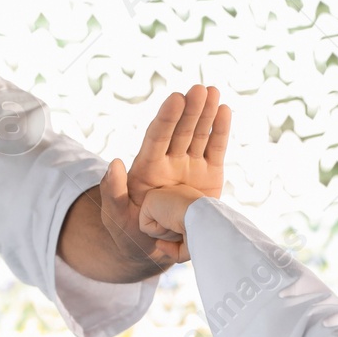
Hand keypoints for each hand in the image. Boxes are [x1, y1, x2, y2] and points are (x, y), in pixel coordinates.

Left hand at [99, 84, 231, 266]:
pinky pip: (216, 150)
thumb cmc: (130, 233)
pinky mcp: (209, 176)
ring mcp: (190, 167)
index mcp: (147, 169)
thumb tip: (114, 163)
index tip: (176, 98)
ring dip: (206, 113)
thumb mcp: (115, 216)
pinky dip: (221, 131)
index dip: (166, 119)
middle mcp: (169, 163)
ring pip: (200, 135)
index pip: (157, 139)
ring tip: (214, 91)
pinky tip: (225, 110)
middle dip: (190, 110)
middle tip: (200, 89)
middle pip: (180, 131)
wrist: (156, 247)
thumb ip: (112, 192)